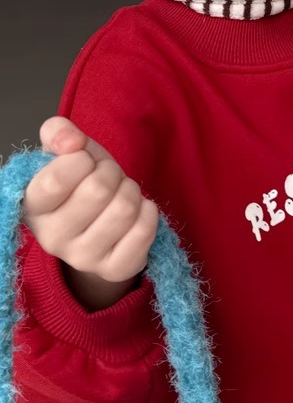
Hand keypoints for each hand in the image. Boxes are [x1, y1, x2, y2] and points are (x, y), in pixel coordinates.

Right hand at [24, 118, 157, 302]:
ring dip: (132, 191)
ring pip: (125, 208)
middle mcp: (51, 238)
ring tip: (122, 195)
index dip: (81, 160)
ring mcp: (83, 258)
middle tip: (110, 178)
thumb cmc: (82, 184)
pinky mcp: (115, 270)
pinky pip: (144, 230)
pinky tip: (137, 213)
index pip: (55, 179)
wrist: (101, 226)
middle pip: (98, 189)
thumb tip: (70, 140)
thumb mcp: (66, 153)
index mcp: (32, 207)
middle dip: (113, 173)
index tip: (84, 161)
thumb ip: (59, 133)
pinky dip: (148, 211)